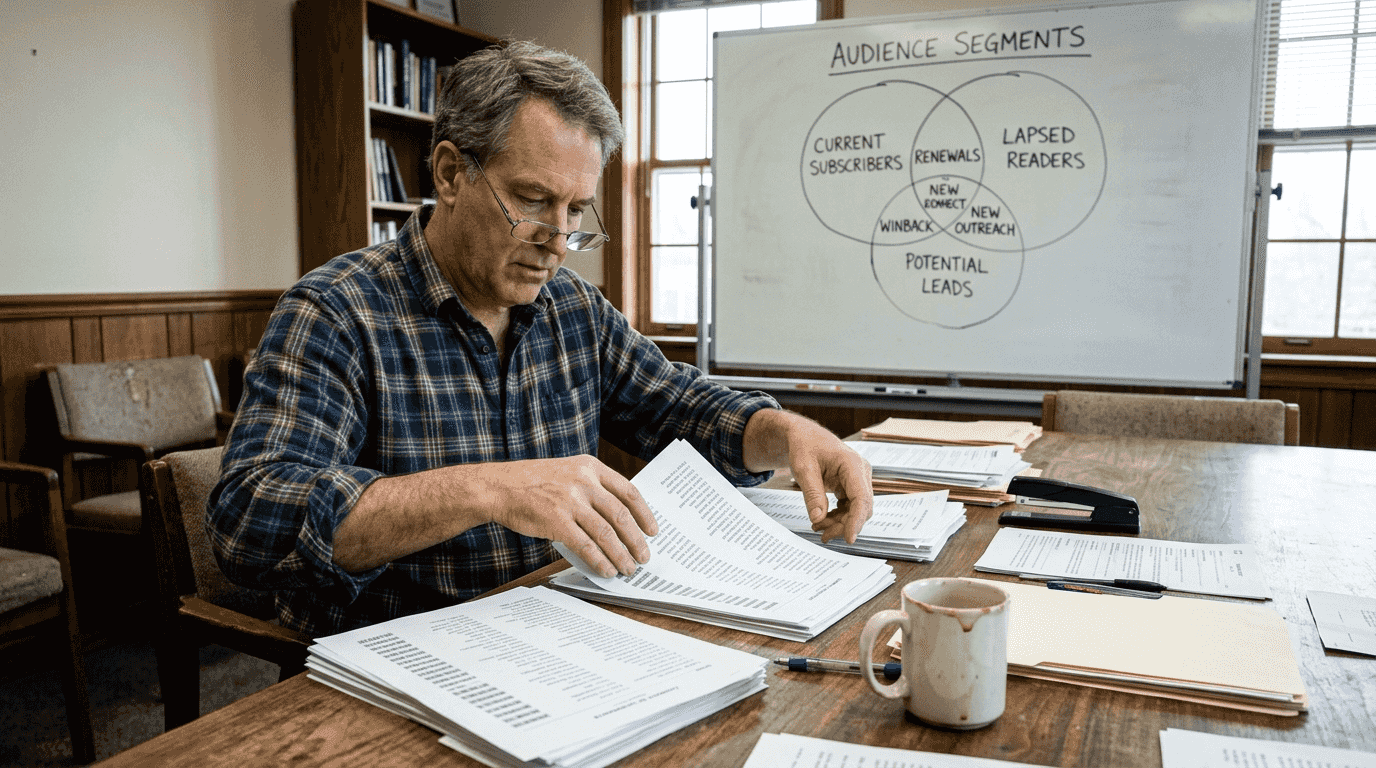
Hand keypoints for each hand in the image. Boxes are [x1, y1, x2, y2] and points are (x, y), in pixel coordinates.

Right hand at [488, 455, 657, 577]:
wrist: (499, 486)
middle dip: (636, 540)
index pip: (628, 492)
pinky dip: (599, 560)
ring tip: (628, 568)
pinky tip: (606, 570)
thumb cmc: (534, 482)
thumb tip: (619, 521)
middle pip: (621, 514)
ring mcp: (570, 500)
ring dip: (620, 554)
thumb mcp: (569, 472)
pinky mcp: (556, 520)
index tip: (653, 531)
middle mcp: (584, 481)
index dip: (645, 514)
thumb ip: (593, 488)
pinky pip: (585, 545)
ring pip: (606, 532)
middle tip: (644, 556)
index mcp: (591, 467)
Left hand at [791, 436, 873, 544]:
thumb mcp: (803, 469)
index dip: (856, 520)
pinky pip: (850, 508)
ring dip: (839, 523)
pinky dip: (838, 517)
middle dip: (843, 525)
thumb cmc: (805, 446)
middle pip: (861, 508)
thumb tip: (818, 519)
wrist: (805, 437)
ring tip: (818, 528)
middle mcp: (861, 472)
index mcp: (852, 464)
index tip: (848, 539)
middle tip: (823, 535)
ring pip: (856, 511)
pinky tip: (822, 521)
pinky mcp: (852, 487)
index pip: (861, 497)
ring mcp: (858, 480)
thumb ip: (812, 494)